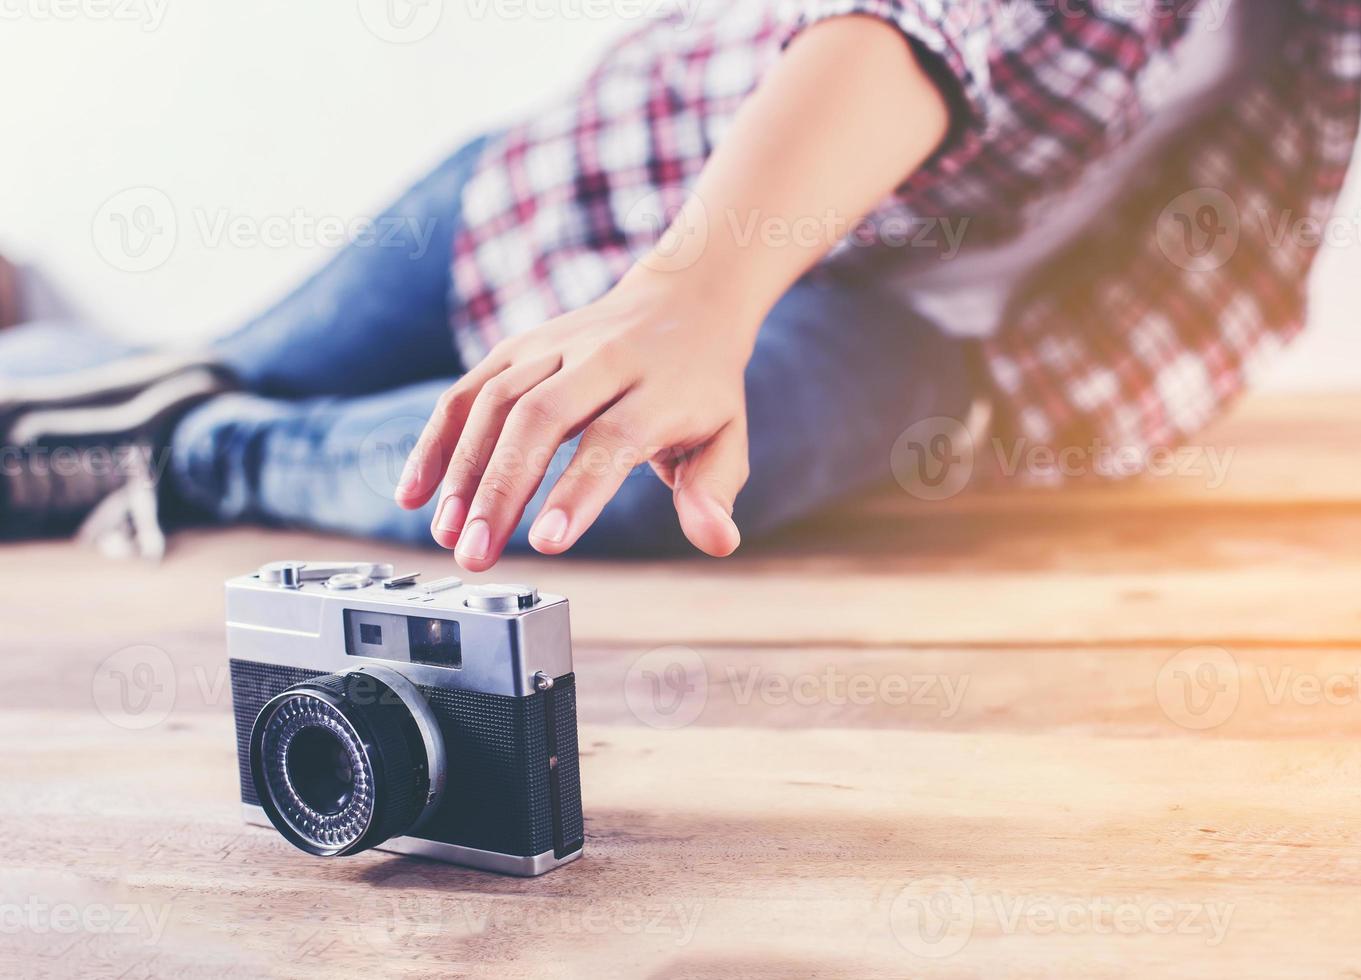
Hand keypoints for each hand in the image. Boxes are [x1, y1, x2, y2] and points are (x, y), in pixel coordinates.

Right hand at [394, 272, 756, 570]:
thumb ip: (713, 491)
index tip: (546, 543)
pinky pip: (469, 389)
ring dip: (463, 470)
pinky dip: (437, 439)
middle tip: (475, 553)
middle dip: (500, 488)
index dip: (577, 490)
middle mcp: (602, 360)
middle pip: (540, 418)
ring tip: (448, 534)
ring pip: (496, 401)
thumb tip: (719, 541)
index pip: (612, 438)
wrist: (683, 302)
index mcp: (658, 389)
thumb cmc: (702, 387)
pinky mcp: (519, 347)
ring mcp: (555, 347)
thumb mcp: (726, 438)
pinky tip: (418, 491)